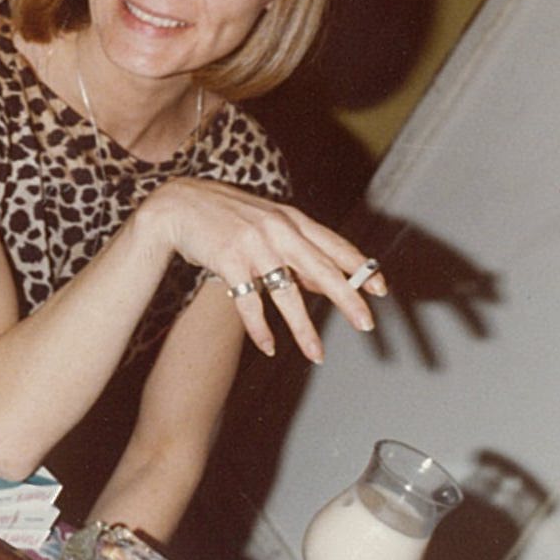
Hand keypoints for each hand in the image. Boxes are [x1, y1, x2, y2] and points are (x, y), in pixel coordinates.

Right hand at [137, 178, 383, 362]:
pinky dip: (260, 328)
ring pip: (287, 294)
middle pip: (321, 270)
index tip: (381, 288)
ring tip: (317, 354)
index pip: (335, 245)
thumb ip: (295, 248)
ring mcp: (254, 246)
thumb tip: (323, 283)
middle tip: (366, 323)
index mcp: (291, 219)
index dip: (360, 267)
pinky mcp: (229, 261)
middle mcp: (278, 230)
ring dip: (304, 329)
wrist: (179, 205)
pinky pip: (250, 303)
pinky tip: (269, 346)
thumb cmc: (224, 216)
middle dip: (347, 299)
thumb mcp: (266, 223)